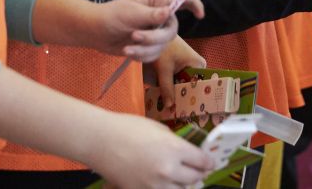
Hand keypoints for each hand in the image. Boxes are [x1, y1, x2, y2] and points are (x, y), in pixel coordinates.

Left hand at [87, 0, 203, 61]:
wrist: (96, 32)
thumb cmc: (112, 16)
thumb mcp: (131, 13)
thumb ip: (151, 15)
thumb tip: (170, 12)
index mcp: (157, 1)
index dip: (194, 4)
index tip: (200, 15)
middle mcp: (160, 16)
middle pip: (172, 30)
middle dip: (154, 38)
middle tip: (135, 36)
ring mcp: (155, 32)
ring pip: (162, 46)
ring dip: (144, 49)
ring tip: (127, 46)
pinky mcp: (148, 46)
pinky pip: (154, 55)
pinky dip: (141, 56)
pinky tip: (128, 51)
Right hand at [88, 112, 212, 187]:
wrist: (101, 140)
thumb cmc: (128, 128)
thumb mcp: (159, 129)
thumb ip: (175, 143)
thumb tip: (187, 153)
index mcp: (174, 149)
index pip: (202, 161)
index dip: (209, 162)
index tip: (210, 163)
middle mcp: (168, 170)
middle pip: (194, 179)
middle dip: (199, 174)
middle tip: (199, 171)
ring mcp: (154, 185)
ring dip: (183, 185)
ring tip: (181, 178)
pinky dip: (165, 188)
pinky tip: (163, 182)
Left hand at [145, 36, 205, 110]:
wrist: (154, 32)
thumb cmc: (163, 47)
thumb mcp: (164, 68)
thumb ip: (167, 87)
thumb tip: (169, 107)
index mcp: (199, 65)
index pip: (198, 86)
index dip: (191, 100)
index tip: (184, 112)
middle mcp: (196, 67)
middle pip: (190, 88)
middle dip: (181, 98)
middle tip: (174, 114)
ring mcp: (188, 68)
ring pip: (182, 86)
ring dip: (175, 94)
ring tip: (169, 110)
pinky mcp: (179, 68)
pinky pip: (177, 81)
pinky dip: (171, 88)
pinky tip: (165, 99)